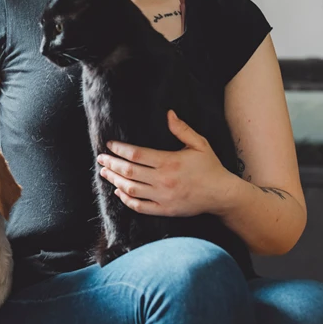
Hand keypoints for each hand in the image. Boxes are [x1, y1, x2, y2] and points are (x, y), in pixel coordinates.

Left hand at [98, 110, 236, 217]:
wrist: (222, 195)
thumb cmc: (210, 167)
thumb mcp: (199, 144)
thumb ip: (182, 129)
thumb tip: (169, 113)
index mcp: (169, 162)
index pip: (136, 155)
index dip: (119, 149)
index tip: (110, 145)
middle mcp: (163, 180)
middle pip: (129, 171)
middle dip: (111, 164)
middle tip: (100, 159)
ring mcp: (162, 197)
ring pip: (131, 189)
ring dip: (114, 180)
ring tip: (104, 172)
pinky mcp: (164, 209)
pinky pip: (140, 206)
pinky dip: (126, 200)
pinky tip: (118, 191)